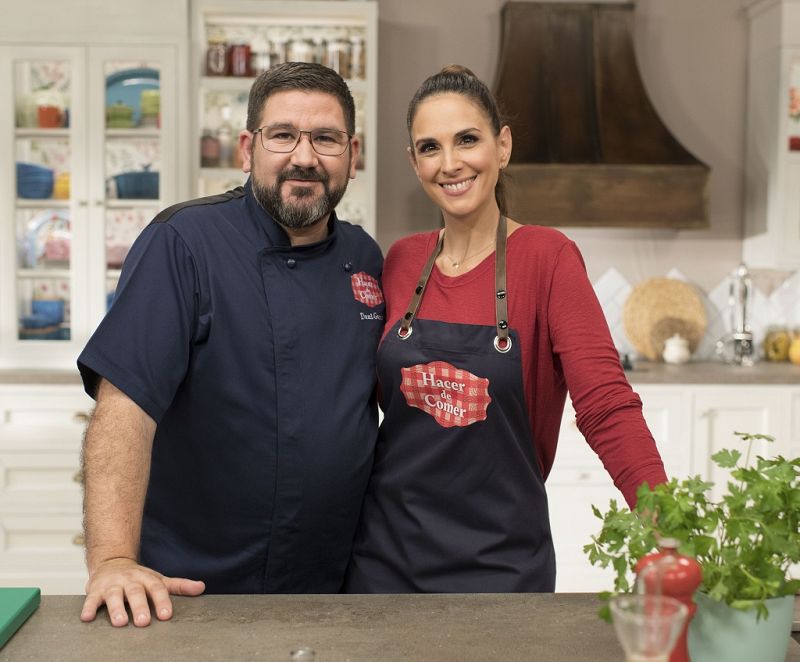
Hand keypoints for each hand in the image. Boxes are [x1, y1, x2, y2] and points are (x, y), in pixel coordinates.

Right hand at [80, 557, 205, 626]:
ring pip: (114, 596)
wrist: (112, 562)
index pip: (157, 589)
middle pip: (136, 593)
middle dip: (140, 607)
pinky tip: (87, 617)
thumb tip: (201, 587)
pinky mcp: (95, 590)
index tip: (166, 615)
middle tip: (143, 622)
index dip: (162, 601)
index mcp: (147, 579)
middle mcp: (130, 580)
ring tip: (120, 622)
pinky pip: (91, 598)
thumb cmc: (138, 578)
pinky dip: (88, 607)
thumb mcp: (158, 579)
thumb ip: (179, 585)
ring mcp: (112, 585)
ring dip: (116, 609)